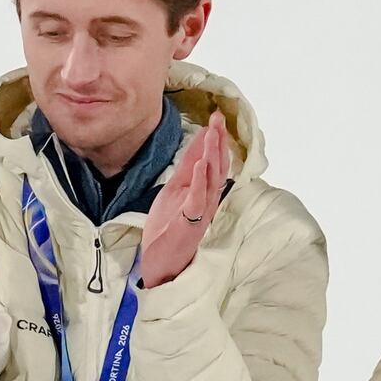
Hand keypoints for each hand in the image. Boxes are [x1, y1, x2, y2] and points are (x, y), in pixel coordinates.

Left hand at [135, 113, 233, 287]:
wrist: (162, 263)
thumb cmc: (168, 230)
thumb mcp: (175, 193)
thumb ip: (186, 172)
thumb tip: (196, 149)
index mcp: (201, 191)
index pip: (211, 161)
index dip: (214, 139)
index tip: (216, 117)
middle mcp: (206, 199)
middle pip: (216, 165)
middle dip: (217, 140)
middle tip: (219, 118)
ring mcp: (200, 210)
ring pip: (211, 178)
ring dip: (212, 154)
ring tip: (212, 133)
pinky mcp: (190, 221)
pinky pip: (198, 198)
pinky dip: (201, 180)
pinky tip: (202, 163)